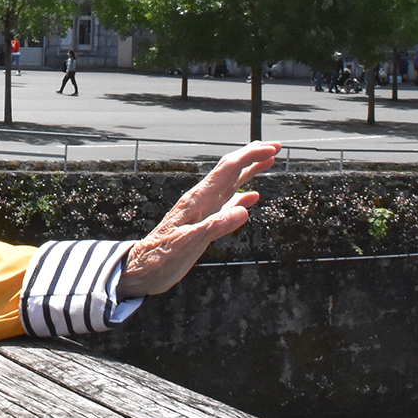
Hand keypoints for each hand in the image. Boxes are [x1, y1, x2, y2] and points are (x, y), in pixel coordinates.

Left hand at [116, 141, 279, 298]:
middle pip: (230, 170)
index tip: (271, 149)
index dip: (250, 156)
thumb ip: (214, 227)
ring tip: (268, 160)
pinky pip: (226, 204)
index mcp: (198, 200)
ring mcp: (202, 211)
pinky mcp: (203, 223)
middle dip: (253, 156)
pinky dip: (242, 197)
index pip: (227, 169)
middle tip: (276, 146)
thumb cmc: (159, 258)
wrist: (141, 270)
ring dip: (250, 171)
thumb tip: (245, 210)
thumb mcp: (187, 244)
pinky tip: (253, 196)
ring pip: (230, 184)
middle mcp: (201, 200)